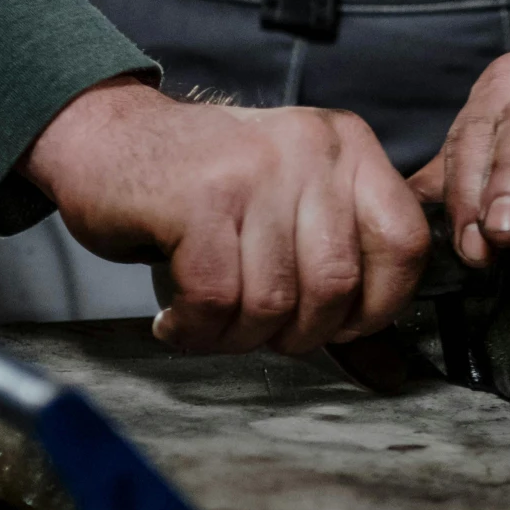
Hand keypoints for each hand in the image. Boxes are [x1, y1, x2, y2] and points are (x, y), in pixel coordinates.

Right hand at [21, 79, 429, 353]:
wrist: (105, 135)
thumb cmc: (201, 188)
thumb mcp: (285, 216)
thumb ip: (342, 285)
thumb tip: (387, 374)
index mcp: (347, 148)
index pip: (405, 243)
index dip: (378, 306)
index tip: (336, 326)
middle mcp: (310, 149)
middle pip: (337, 284)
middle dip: (297, 334)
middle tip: (256, 330)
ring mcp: (255, 170)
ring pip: (274, 300)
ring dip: (237, 337)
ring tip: (209, 324)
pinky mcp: (198, 197)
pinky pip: (216, 298)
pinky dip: (195, 329)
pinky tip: (176, 322)